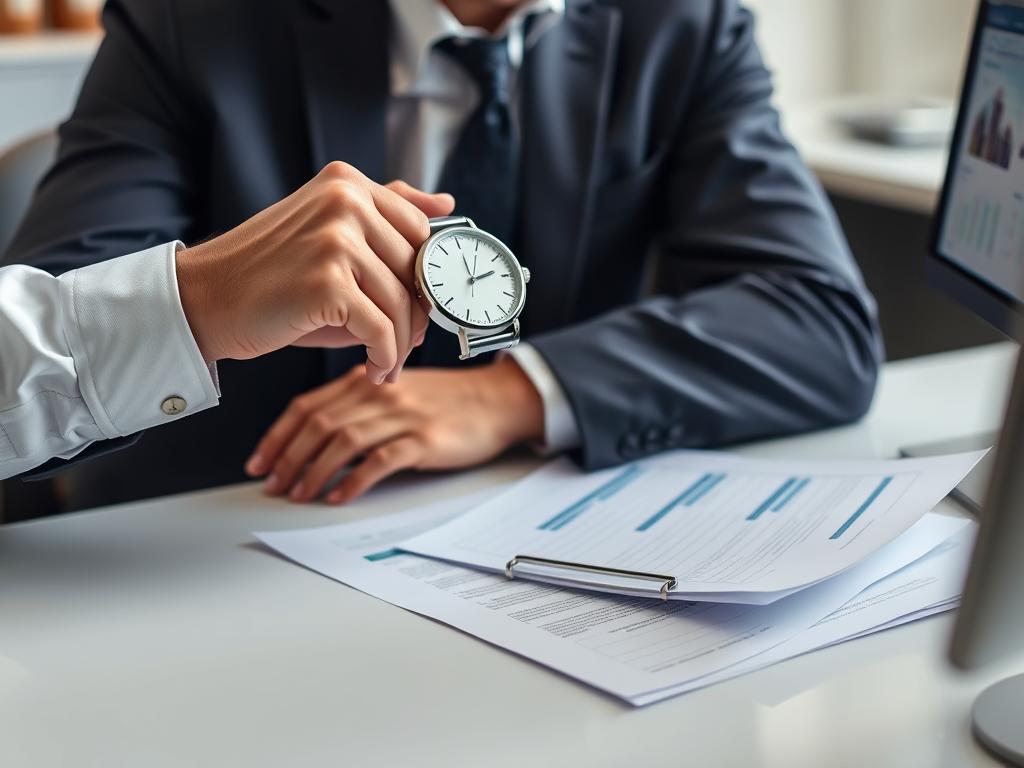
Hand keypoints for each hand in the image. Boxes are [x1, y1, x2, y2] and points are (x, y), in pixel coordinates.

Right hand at [175, 162, 453, 383]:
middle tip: (403, 344)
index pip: (419, 230)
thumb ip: (385, 215)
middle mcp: (345, 202)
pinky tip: (375, 369)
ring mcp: (336, 240)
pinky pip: (381, 330)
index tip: (416, 307)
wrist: (204, 300)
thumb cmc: (270, 275)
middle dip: (416, 315)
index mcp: (347, 182)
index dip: (423, 276)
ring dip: (400, 344)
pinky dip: (384, 357)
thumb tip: (447, 205)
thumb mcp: (329, 234)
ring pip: (401, 304)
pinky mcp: (328, 283)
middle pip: (415, 270)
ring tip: (386, 362)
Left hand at [245, 358, 544, 503]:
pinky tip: (339, 496)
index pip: (308, 406)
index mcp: (365, 380)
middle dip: (288, 457)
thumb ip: (357, 403)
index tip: (258, 461)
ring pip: (344, 441)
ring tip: (299, 494)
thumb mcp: (394, 390)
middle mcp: (379, 393)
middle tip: (271, 485)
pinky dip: (354, 480)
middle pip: (319, 424)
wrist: (495, 400)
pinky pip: (381, 460)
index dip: (277, 435)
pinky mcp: (425, 439)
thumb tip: (315, 435)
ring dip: (314, 471)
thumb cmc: (444, 400)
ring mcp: (403, 415)